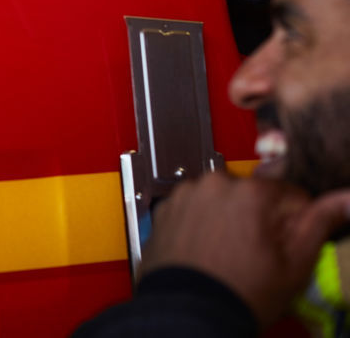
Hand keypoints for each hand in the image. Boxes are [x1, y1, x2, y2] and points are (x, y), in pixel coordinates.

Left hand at [139, 172, 349, 326]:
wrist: (188, 312)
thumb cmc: (242, 292)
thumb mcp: (295, 262)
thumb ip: (319, 222)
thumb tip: (345, 199)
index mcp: (250, 191)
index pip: (288, 194)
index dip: (292, 220)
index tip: (284, 242)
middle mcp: (213, 184)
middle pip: (251, 194)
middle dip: (257, 217)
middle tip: (254, 252)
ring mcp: (185, 195)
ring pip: (220, 200)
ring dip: (227, 217)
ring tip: (228, 253)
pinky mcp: (164, 209)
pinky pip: (193, 208)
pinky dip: (200, 222)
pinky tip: (206, 248)